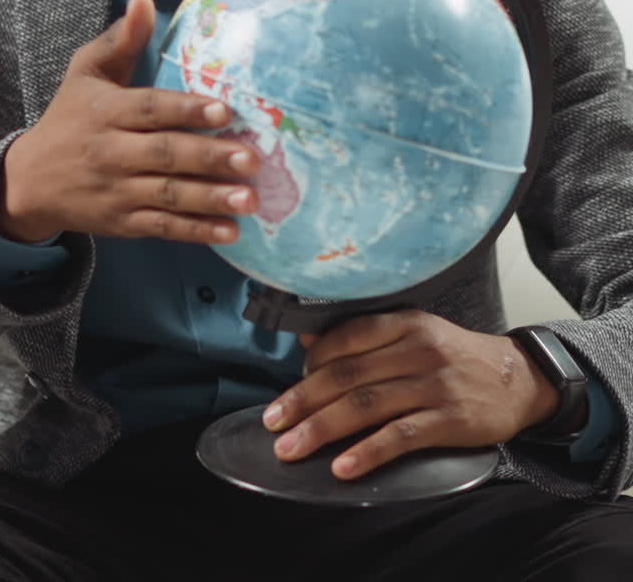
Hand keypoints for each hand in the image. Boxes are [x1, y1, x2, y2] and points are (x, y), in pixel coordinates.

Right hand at [0, 0, 257, 242]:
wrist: (30, 181)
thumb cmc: (70, 116)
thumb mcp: (86, 71)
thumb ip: (122, 39)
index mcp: (106, 111)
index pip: (150, 109)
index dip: (186, 110)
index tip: (224, 109)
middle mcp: (111, 152)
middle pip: (164, 155)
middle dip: (209, 157)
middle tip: (252, 158)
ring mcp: (117, 191)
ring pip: (168, 195)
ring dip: (211, 199)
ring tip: (250, 198)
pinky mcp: (122, 223)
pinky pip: (162, 227)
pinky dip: (196, 231)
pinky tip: (231, 231)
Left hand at [262, 310, 562, 479]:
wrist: (519, 378)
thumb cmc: (457, 357)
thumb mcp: (415, 333)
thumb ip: (365, 337)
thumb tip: (308, 342)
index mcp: (404, 322)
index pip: (345, 336)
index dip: (310, 363)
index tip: (288, 387)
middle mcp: (416, 348)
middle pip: (347, 374)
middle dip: (302, 400)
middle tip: (272, 422)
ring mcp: (434, 384)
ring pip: (365, 405)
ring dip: (322, 429)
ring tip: (291, 448)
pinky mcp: (449, 419)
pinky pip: (400, 436)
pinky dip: (368, 452)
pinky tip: (343, 467)